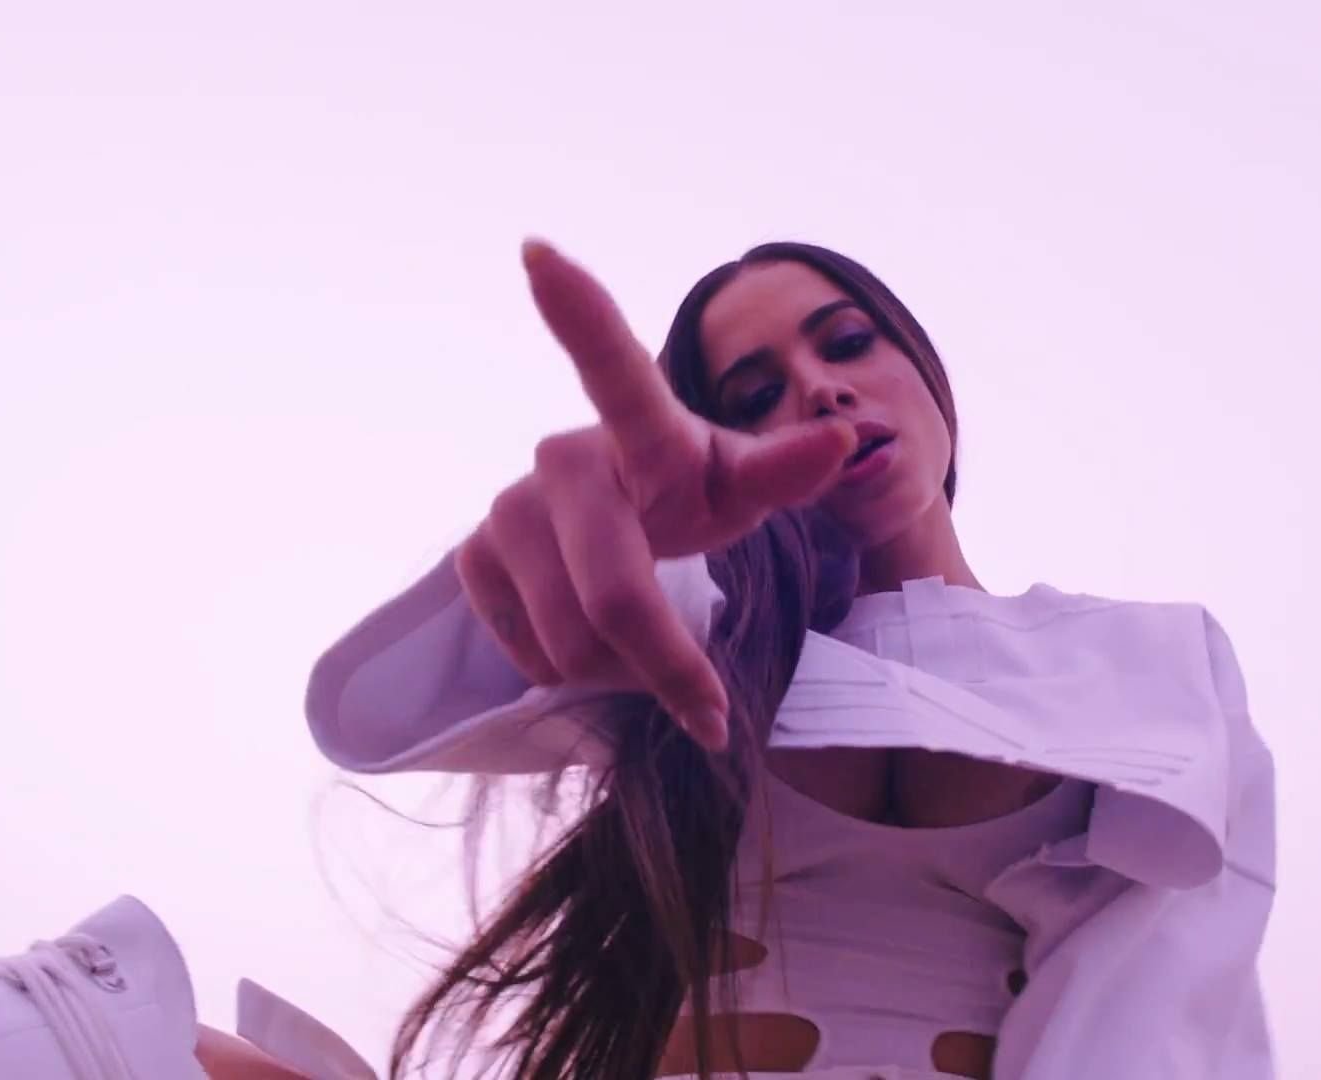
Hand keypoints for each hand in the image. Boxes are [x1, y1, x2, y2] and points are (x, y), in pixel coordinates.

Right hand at [454, 239, 858, 750]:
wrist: (627, 529)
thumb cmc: (691, 496)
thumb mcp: (743, 488)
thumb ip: (788, 470)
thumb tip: (848, 441)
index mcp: (644, 429)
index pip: (614, 367)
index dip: (578, 310)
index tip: (539, 252)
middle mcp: (564, 457)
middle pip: (614, 597)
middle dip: (665, 665)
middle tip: (702, 703)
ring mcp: (508, 506)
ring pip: (569, 640)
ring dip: (617, 672)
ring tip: (639, 644)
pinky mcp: (473, 553)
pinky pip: (527, 651)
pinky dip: (567, 671)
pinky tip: (584, 637)